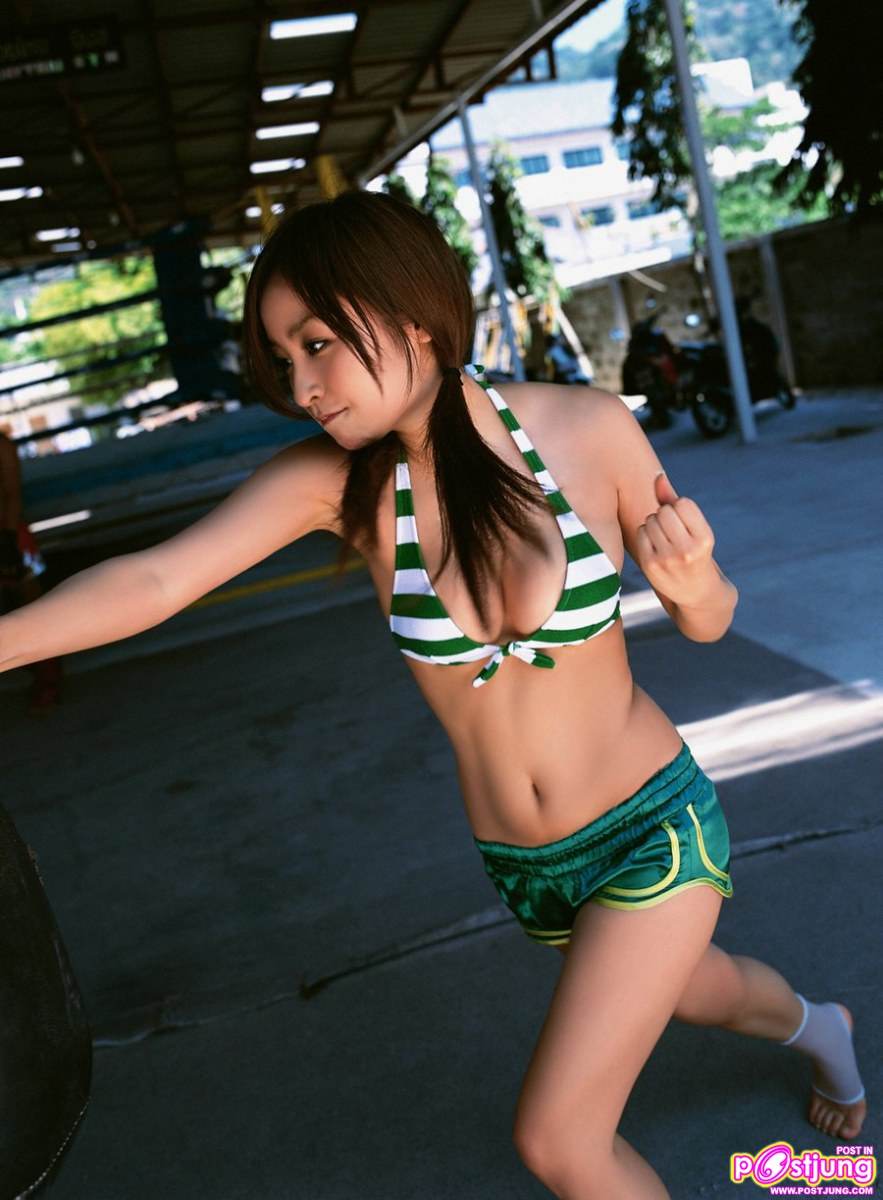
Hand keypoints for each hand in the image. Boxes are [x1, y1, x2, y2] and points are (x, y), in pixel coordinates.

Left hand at [634, 473, 720, 608]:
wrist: (697, 593)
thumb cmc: (695, 553)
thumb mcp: (695, 529)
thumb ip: (674, 500)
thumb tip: (657, 475)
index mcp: (704, 539)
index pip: (683, 503)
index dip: (682, 509)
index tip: (687, 524)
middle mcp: (687, 550)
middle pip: (664, 511)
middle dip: (666, 516)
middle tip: (675, 533)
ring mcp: (667, 559)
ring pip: (650, 520)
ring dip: (654, 524)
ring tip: (666, 539)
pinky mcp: (650, 565)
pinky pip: (640, 533)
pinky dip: (645, 535)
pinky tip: (655, 546)